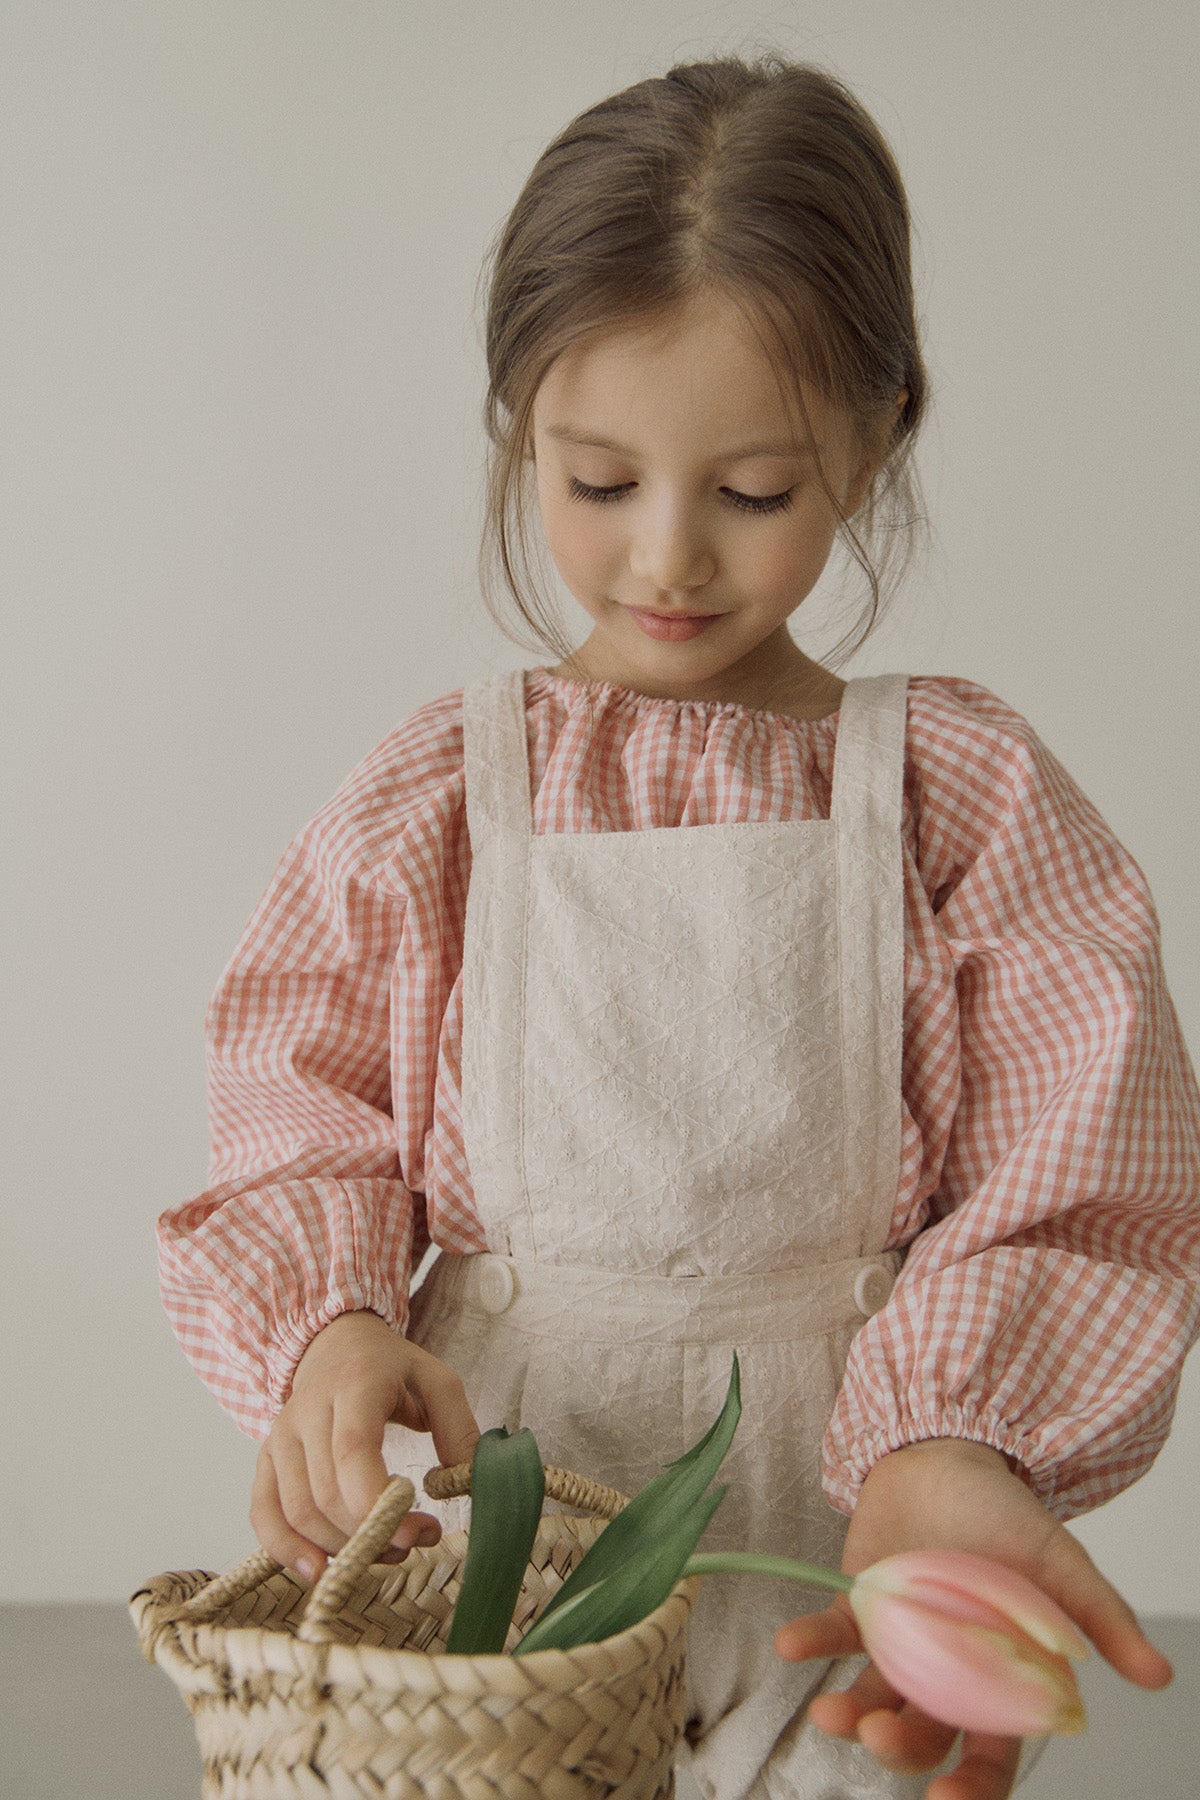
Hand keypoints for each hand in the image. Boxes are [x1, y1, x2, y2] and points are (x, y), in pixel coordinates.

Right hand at [250, 1309, 479, 1582]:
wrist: (336, 1344)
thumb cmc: (391, 1368)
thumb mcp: (437, 1379)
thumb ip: (458, 1428)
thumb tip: (463, 1484)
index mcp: (355, 1385)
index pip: (352, 1452)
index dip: (377, 1503)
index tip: (415, 1533)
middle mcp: (308, 1410)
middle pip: (327, 1493)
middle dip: (371, 1534)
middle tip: (415, 1540)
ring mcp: (280, 1435)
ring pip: (299, 1510)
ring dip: (342, 1547)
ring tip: (386, 1549)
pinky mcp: (266, 1457)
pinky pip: (264, 1512)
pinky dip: (285, 1549)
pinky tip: (319, 1571)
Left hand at [774, 1439, 1172, 1799]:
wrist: (946, 1454)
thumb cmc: (1008, 1514)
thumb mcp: (1060, 1560)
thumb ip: (1102, 1616)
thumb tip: (1158, 1675)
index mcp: (1003, 1678)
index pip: (991, 1753)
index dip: (971, 1785)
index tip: (947, 1798)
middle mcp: (948, 1673)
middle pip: (925, 1734)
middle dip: (901, 1749)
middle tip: (880, 1736)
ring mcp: (901, 1644)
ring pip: (874, 1697)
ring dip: (849, 1712)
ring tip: (830, 1712)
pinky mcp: (859, 1608)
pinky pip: (833, 1637)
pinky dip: (810, 1642)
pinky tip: (790, 1645)